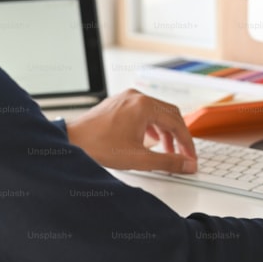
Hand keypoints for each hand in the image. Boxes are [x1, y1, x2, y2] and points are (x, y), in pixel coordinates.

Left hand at [66, 89, 196, 173]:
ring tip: (168, 151)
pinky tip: (151, 140)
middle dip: (179, 136)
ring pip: (157, 112)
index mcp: (145, 105)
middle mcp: (137, 96)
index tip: (191, 157)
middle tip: (184, 154)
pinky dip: (153, 125)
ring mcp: (128, 98)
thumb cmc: (98, 146)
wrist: (71, 141)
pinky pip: (144, 111)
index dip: (187, 142)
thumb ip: (168, 162)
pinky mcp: (120, 102)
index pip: (177, 122)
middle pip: (170, 114)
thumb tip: (187, 165)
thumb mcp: (138, 159)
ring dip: (166, 131)